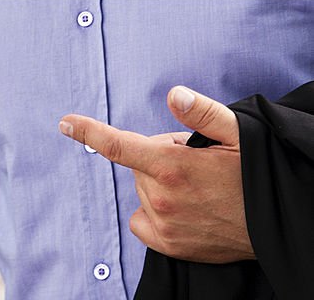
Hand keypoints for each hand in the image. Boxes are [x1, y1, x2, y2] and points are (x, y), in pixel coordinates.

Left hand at [59, 86, 253, 262]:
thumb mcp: (237, 135)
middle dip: (160, 155)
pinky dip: (154, 209)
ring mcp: (164, 225)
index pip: (118, 145)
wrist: (273, 223)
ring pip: (144, 188)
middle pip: (140, 162)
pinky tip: (181, 206)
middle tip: (196, 162)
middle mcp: (162, 197)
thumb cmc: (254, 175)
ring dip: (162, 181)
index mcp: (171, 165)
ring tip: (198, 185)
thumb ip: (202, 113)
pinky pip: (142, 219)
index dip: (88, 131)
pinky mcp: (169, 244)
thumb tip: (174, 94)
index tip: (65, 123)